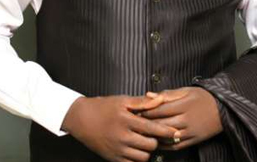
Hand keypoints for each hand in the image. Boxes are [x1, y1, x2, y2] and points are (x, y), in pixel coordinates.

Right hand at [61, 94, 178, 161]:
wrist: (81, 119)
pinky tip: (137, 151)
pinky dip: (137, 159)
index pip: (152, 128)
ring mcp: (117, 149)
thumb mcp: (122, 100)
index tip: (175, 132)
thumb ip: (142, 102)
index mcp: (126, 120)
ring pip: (143, 157)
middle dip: (156, 140)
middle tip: (155, 135)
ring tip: (145, 142)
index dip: (166, 131)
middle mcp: (122, 136)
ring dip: (147, 150)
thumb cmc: (103, 107)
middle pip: (150, 145)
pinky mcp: (112, 158)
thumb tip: (159, 100)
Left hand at [138, 87, 222, 149]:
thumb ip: (168, 94)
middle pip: (161, 123)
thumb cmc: (203, 98)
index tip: (137, 111)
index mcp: (184, 105)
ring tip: (143, 133)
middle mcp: (186, 119)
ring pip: (166, 137)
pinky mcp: (193, 140)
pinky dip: (164, 145)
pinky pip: (175, 146)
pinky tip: (156, 141)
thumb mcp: (187, 91)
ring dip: (154, 136)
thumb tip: (149, 95)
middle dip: (147, 123)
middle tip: (135, 123)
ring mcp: (190, 132)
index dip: (147, 111)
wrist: (223, 110)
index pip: (160, 109)